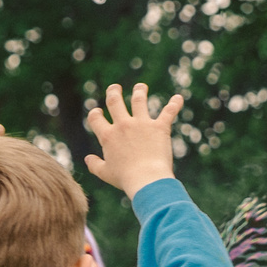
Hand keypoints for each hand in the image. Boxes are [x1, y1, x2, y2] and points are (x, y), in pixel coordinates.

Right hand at [81, 83, 180, 198]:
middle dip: (113, 92)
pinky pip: (168, 111)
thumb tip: (87, 158)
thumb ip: (94, 165)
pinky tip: (178, 98)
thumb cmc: (126, 179)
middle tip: (115, 88)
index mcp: (108, 136)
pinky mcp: (159, 127)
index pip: (95, 118)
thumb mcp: (106, 173)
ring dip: (139, 91)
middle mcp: (123, 126)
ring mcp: (142, 124)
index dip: (95, 114)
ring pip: (139, 100)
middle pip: (115, 101)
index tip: (98, 112)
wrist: (146, 179)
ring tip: (140, 87)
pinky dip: (175, 104)